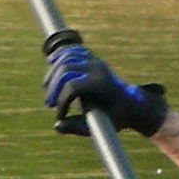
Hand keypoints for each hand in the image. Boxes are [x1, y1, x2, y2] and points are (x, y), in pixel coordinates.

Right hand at [43, 43, 166, 136]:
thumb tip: (57, 126)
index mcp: (102, 84)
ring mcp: (95, 61)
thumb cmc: (117, 117)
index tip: (60, 116)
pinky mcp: (92, 59)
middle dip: (53, 86)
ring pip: (67, 57)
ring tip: (46, 88)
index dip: (61, 102)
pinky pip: (73, 51)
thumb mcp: (102, 126)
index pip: (72, 87)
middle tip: (48, 104)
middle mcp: (98, 69)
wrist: (132, 103)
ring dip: (53, 72)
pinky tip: (51, 61)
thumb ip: (79, 127)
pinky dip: (60, 55)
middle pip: (66, 69)